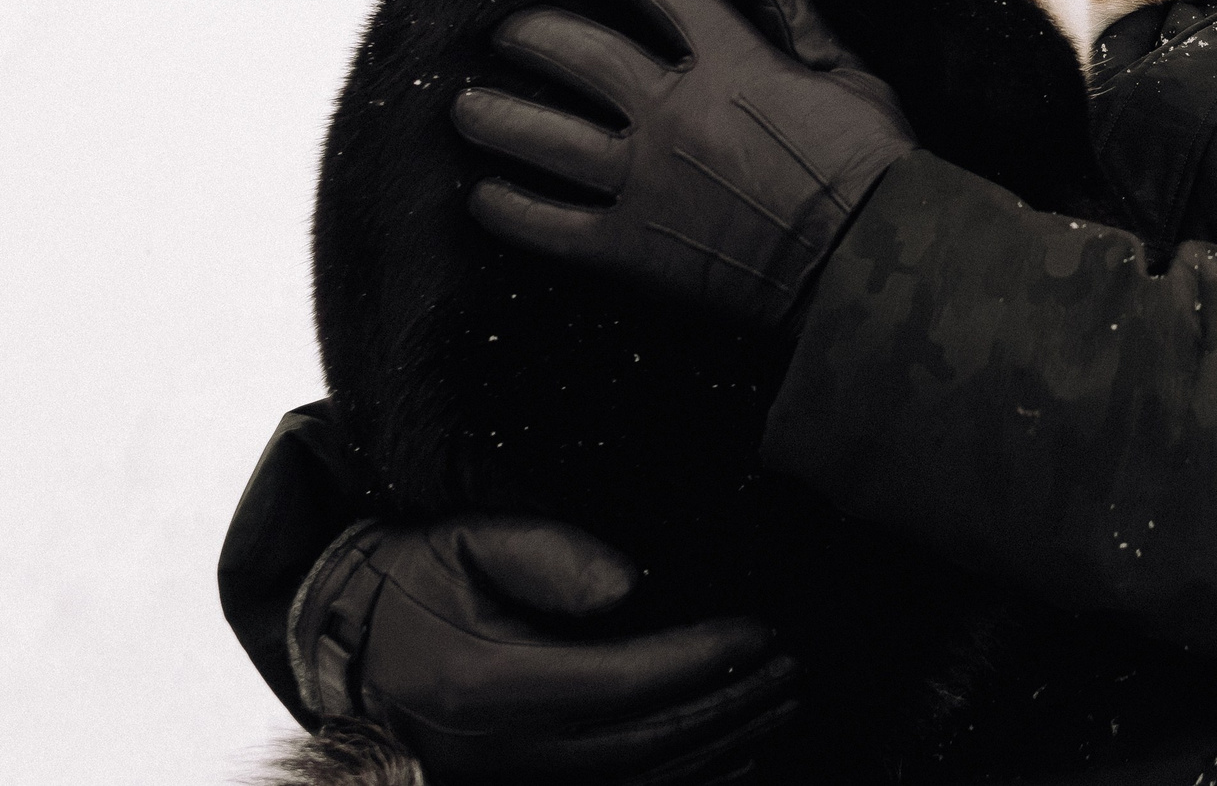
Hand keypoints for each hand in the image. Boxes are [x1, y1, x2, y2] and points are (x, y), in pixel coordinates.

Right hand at [292, 514, 798, 783]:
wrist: (339, 642)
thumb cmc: (411, 579)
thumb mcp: (470, 539)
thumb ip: (552, 554)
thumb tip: (633, 584)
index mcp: (492, 686)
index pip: (628, 683)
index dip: (704, 660)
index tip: (763, 630)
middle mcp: (504, 752)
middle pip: (649, 739)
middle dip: (732, 703)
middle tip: (794, 665)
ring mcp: (510, 782)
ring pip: (643, 778)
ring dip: (723, 744)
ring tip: (782, 702)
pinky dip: (685, 776)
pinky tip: (734, 751)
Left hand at [453, 0, 914, 333]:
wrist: (870, 260)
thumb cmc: (875, 169)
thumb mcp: (851, 78)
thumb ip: (802, 23)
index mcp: (732, 62)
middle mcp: (674, 111)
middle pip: (580, 55)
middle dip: (534, 35)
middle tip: (506, 32)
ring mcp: (646, 180)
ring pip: (546, 136)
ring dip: (498, 116)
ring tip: (467, 106)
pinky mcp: (633, 247)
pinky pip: (553, 224)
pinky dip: (511, 210)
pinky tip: (483, 196)